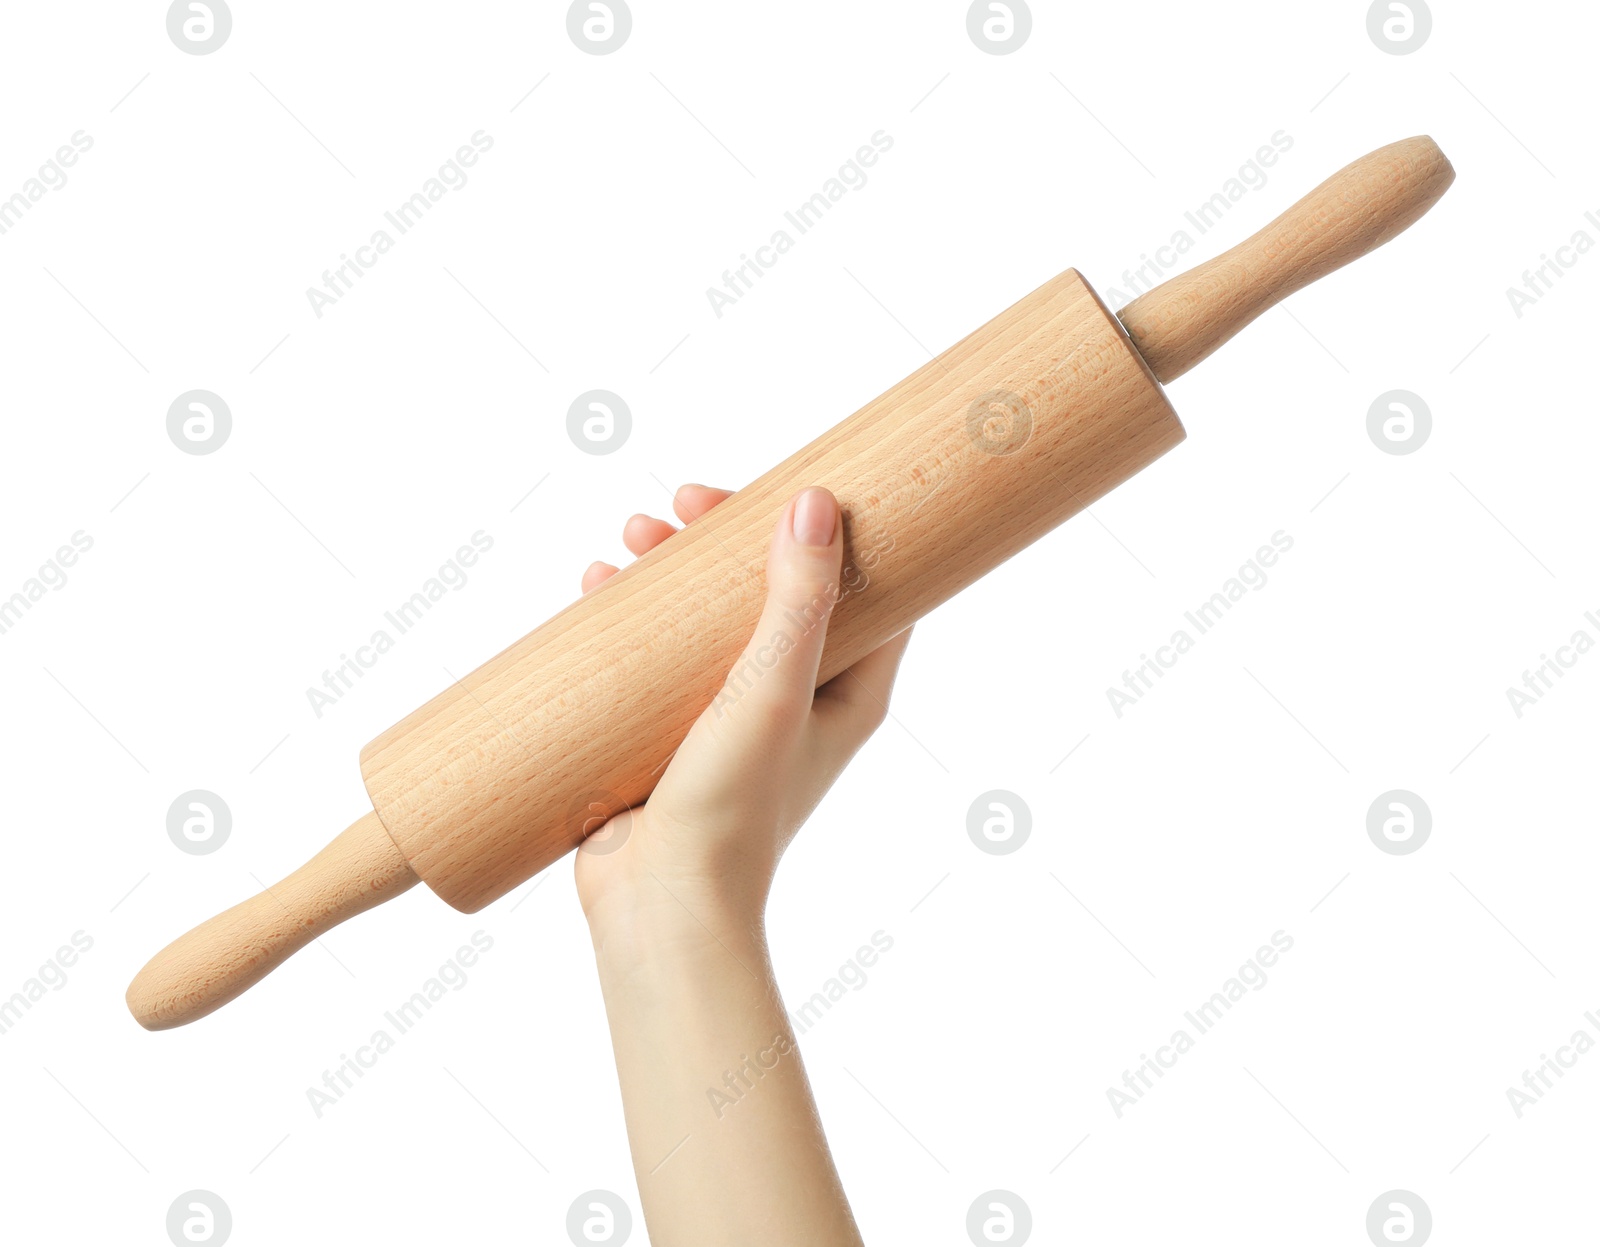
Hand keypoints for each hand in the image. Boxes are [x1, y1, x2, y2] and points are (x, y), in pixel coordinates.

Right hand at [574, 483, 911, 937]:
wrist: (659, 910)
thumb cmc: (733, 812)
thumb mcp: (773, 691)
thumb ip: (798, 599)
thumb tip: (816, 502)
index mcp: (848, 691)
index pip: (867, 587)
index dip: (835, 527)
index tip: (784, 482)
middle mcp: (797, 699)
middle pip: (775, 587)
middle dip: (729, 537)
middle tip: (682, 506)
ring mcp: (732, 716)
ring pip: (710, 615)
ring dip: (672, 568)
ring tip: (629, 541)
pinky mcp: (672, 732)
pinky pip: (658, 654)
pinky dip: (632, 614)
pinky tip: (596, 586)